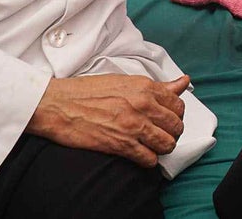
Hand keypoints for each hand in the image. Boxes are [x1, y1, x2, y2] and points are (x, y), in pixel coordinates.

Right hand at [26, 73, 190, 167]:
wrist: (58, 104)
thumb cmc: (87, 91)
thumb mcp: (125, 81)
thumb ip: (157, 86)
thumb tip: (183, 82)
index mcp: (145, 87)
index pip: (178, 105)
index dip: (175, 115)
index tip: (167, 120)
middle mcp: (143, 105)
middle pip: (176, 126)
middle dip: (171, 133)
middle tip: (160, 134)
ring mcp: (133, 125)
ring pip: (167, 144)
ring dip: (162, 148)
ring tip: (152, 146)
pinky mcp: (121, 144)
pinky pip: (149, 159)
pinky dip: (148, 160)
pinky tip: (140, 155)